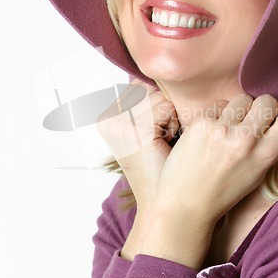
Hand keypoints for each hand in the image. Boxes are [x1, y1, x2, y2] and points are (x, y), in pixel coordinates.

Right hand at [98, 79, 178, 207]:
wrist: (163, 202)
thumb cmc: (159, 165)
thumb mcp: (143, 129)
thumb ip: (142, 102)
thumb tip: (149, 76)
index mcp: (104, 118)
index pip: (136, 85)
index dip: (153, 104)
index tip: (152, 131)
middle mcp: (106, 120)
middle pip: (146, 87)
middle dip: (161, 108)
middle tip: (159, 137)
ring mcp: (119, 126)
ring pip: (157, 95)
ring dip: (169, 115)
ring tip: (163, 140)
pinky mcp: (136, 132)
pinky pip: (165, 107)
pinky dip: (173, 122)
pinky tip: (166, 142)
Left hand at [139, 94, 277, 267]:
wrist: (186, 203)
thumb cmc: (222, 190)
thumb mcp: (256, 172)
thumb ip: (269, 144)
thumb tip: (276, 113)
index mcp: (266, 155)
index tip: (276, 119)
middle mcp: (246, 140)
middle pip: (267, 100)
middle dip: (260, 108)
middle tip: (248, 123)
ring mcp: (222, 130)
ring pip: (242, 99)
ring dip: (237, 110)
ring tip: (226, 130)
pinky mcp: (200, 124)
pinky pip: (217, 106)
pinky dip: (215, 116)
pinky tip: (207, 135)